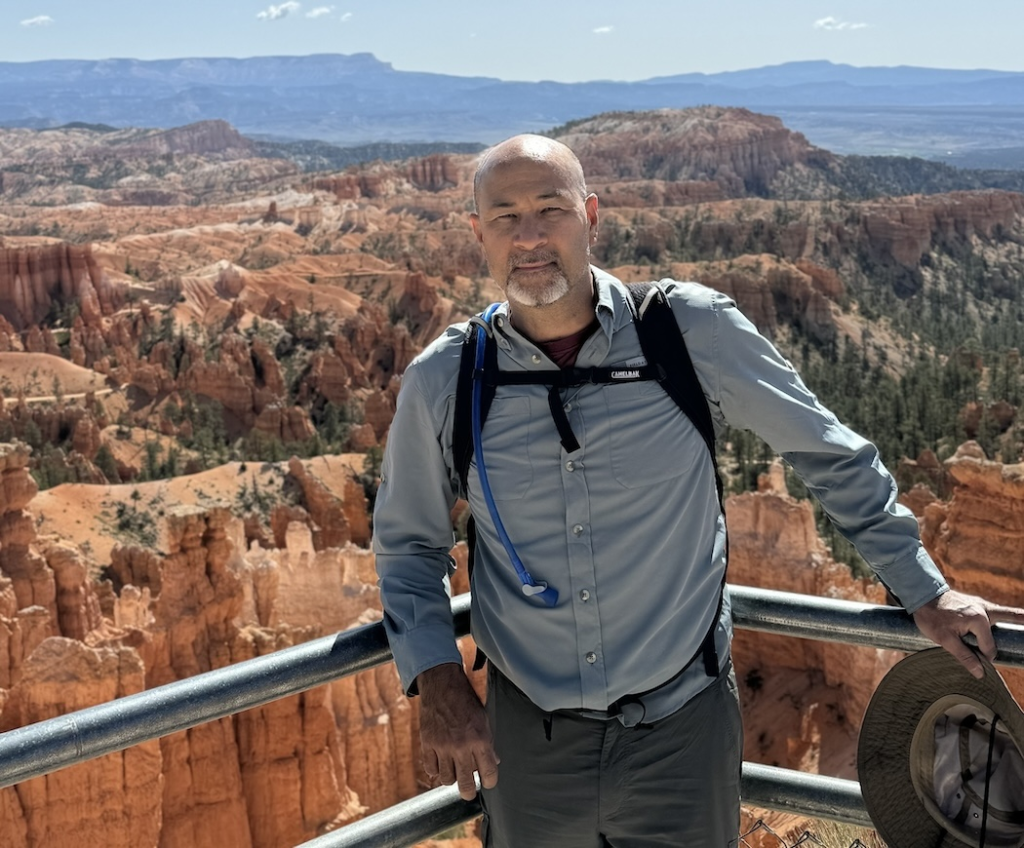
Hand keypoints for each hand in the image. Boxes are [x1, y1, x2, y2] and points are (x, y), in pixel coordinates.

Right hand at [416, 663, 498, 799]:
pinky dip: (436, 769)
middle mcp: (461, 746)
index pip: (488, 773)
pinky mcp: (427, 744)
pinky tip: (440, 763)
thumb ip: (488, 743)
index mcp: (480, 739)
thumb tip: (494, 762)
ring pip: (446, 779)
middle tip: (469, 790)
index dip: (489, 781)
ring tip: (454, 771)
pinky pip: (430, 769)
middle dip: (469, 792)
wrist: (442, 685)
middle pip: (465, 783)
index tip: (487, 781)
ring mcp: (443, 746)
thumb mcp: (483, 719)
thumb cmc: (465, 701)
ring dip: (451, 778)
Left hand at [912, 589, 1023, 677]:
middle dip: (1003, 640)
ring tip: (1023, 628)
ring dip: (1016, 621)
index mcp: (979, 620)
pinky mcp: (978, 604)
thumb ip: (964, 656)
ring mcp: (982, 605)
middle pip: (1005, 628)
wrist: (922, 595)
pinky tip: (1020, 618)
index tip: (975, 663)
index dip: (983, 658)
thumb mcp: (944, 640)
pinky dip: (1008, 615)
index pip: (989, 648)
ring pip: (1006, 616)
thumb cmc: (932, 617)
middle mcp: (985, 610)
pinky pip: (997, 611)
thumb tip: (980, 673)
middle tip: (1009, 651)